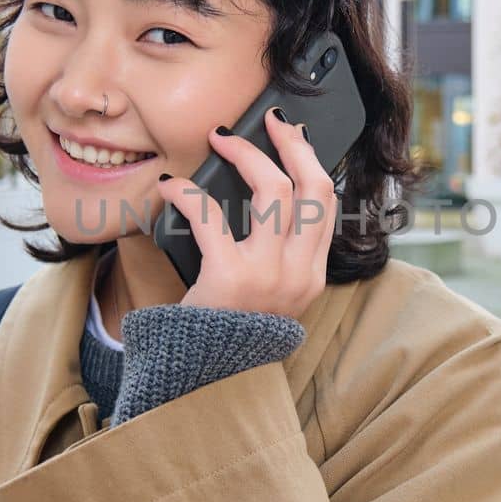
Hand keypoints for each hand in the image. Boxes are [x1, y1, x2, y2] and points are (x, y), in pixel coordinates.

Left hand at [156, 107, 337, 319]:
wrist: (201, 381)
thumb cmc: (226, 333)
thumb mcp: (268, 297)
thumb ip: (275, 255)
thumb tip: (260, 192)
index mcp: (311, 276)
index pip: (328, 205)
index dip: (312, 162)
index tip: (294, 137)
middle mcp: (298, 274)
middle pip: (313, 187)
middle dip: (292, 143)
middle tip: (270, 120)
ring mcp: (269, 275)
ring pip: (274, 190)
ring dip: (246, 154)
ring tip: (220, 139)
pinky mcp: (230, 277)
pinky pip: (211, 215)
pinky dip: (187, 193)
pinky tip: (172, 187)